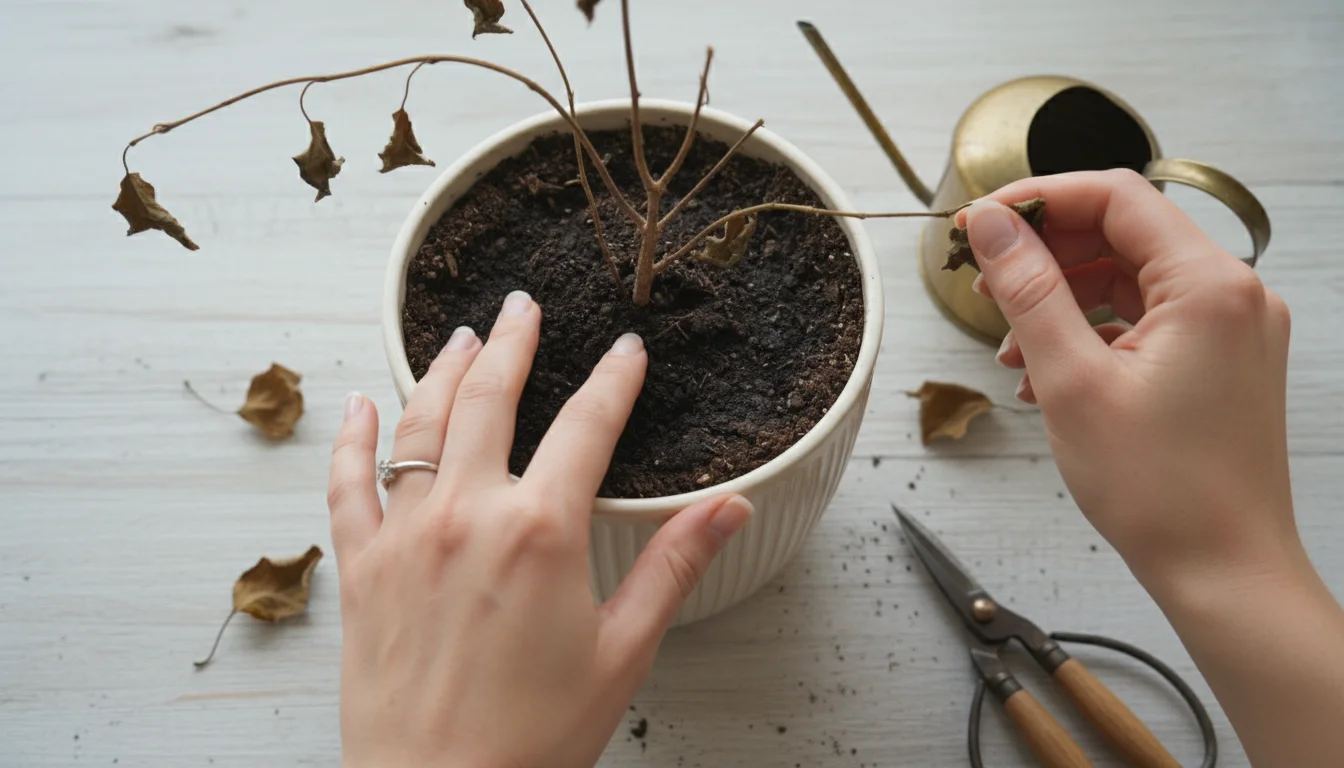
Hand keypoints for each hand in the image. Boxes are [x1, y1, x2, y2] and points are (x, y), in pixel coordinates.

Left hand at [326, 291, 751, 767]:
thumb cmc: (534, 737)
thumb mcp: (624, 649)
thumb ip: (673, 565)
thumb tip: (730, 508)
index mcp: (542, 531)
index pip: (587, 426)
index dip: (613, 380)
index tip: (627, 350)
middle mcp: (468, 515)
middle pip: (490, 400)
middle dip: (514, 343)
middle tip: (525, 306)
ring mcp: (405, 536)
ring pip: (419, 425)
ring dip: (442, 370)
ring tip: (462, 336)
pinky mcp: (362, 569)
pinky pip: (348, 484)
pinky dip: (352, 439)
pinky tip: (359, 405)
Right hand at [959, 169, 1295, 588]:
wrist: (1222, 571)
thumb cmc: (1161, 491)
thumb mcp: (1071, 381)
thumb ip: (1027, 290)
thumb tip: (990, 224)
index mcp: (1208, 285)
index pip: (1116, 196)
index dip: (1038, 198)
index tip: (980, 221)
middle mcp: (1233, 294)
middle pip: (1123, 233)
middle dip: (1046, 255)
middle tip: (985, 282)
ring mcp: (1232, 329)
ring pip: (1129, 279)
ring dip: (1062, 300)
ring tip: (1010, 351)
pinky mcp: (1221, 360)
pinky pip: (1146, 320)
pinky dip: (1092, 333)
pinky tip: (1047, 375)